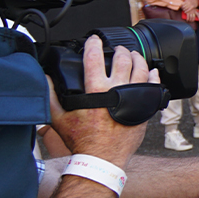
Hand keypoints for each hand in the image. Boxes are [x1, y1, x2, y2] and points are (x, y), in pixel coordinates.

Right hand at [48, 36, 152, 167]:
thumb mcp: (58, 118)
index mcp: (96, 91)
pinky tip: (151, 71)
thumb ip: (51, 96)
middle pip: (123, 60)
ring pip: (141, 70)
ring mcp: (134, 97)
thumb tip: (45, 79)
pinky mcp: (144, 106)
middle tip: (118, 49)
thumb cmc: (82, 140)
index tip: (94, 40)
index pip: (95, 58)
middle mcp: (117, 90)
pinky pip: (153, 86)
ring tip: (134, 55)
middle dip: (120, 50)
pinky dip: (153, 76)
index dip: (94, 45)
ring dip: (138, 59)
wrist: (102, 158)